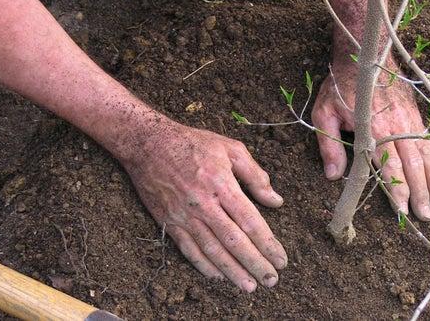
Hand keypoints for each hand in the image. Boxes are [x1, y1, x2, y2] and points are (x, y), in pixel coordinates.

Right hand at [122, 120, 286, 291]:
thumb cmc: (194, 143)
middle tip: (271, 280)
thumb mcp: (230, 148)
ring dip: (232, 271)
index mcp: (222, 184)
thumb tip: (276, 201)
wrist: (148, 144)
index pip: (250, 221)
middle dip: (255, 263)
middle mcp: (203, 204)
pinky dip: (204, 265)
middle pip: (234, 241)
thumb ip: (255, 175)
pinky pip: (188, 249)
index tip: (281, 259)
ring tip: (249, 286)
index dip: (267, 243)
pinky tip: (219, 276)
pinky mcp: (169, 221)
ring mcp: (184, 215)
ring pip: (212, 250)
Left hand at [311, 60, 429, 219]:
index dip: (397, 189)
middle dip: (421, 192)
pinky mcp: (416, 115)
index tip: (403, 210)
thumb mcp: (324, 113)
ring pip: (426, 154)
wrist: (366, 54)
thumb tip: (333, 176)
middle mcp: (396, 126)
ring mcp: (409, 120)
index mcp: (373, 128)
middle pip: (412, 164)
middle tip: (426, 216)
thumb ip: (329, 145)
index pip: (389, 165)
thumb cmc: (341, 86)